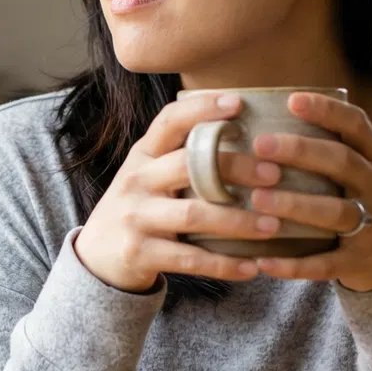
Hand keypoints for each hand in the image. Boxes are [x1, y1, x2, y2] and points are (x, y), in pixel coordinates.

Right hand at [73, 92, 286, 292]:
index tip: (238, 103)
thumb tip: (249, 138)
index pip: (169, 121)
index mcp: (143, 155)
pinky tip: (253, 267)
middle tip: (274, 174)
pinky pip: (190, 259)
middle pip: (188, 165)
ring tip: (273, 225)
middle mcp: (136, 180)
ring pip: (194, 215)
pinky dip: (224, 265)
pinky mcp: (139, 252)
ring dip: (238, 221)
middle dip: (235, 167)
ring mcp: (135, 217)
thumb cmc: (140, 208)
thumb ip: (183, 158)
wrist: (97, 256)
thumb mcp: (149, 175)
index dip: (201, 108)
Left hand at [244, 91, 371, 292]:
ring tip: (257, 199)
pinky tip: (262, 262)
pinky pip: (325, 264)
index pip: (357, 125)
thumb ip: (329, 147)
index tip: (292, 100)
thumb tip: (267, 116)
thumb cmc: (362, 200)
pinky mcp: (358, 262)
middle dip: (302, 152)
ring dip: (295, 205)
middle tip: (260, 145)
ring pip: (336, 213)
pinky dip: (293, 265)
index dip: (327, 111)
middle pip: (344, 163)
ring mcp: (371, 226)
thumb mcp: (360, 169)